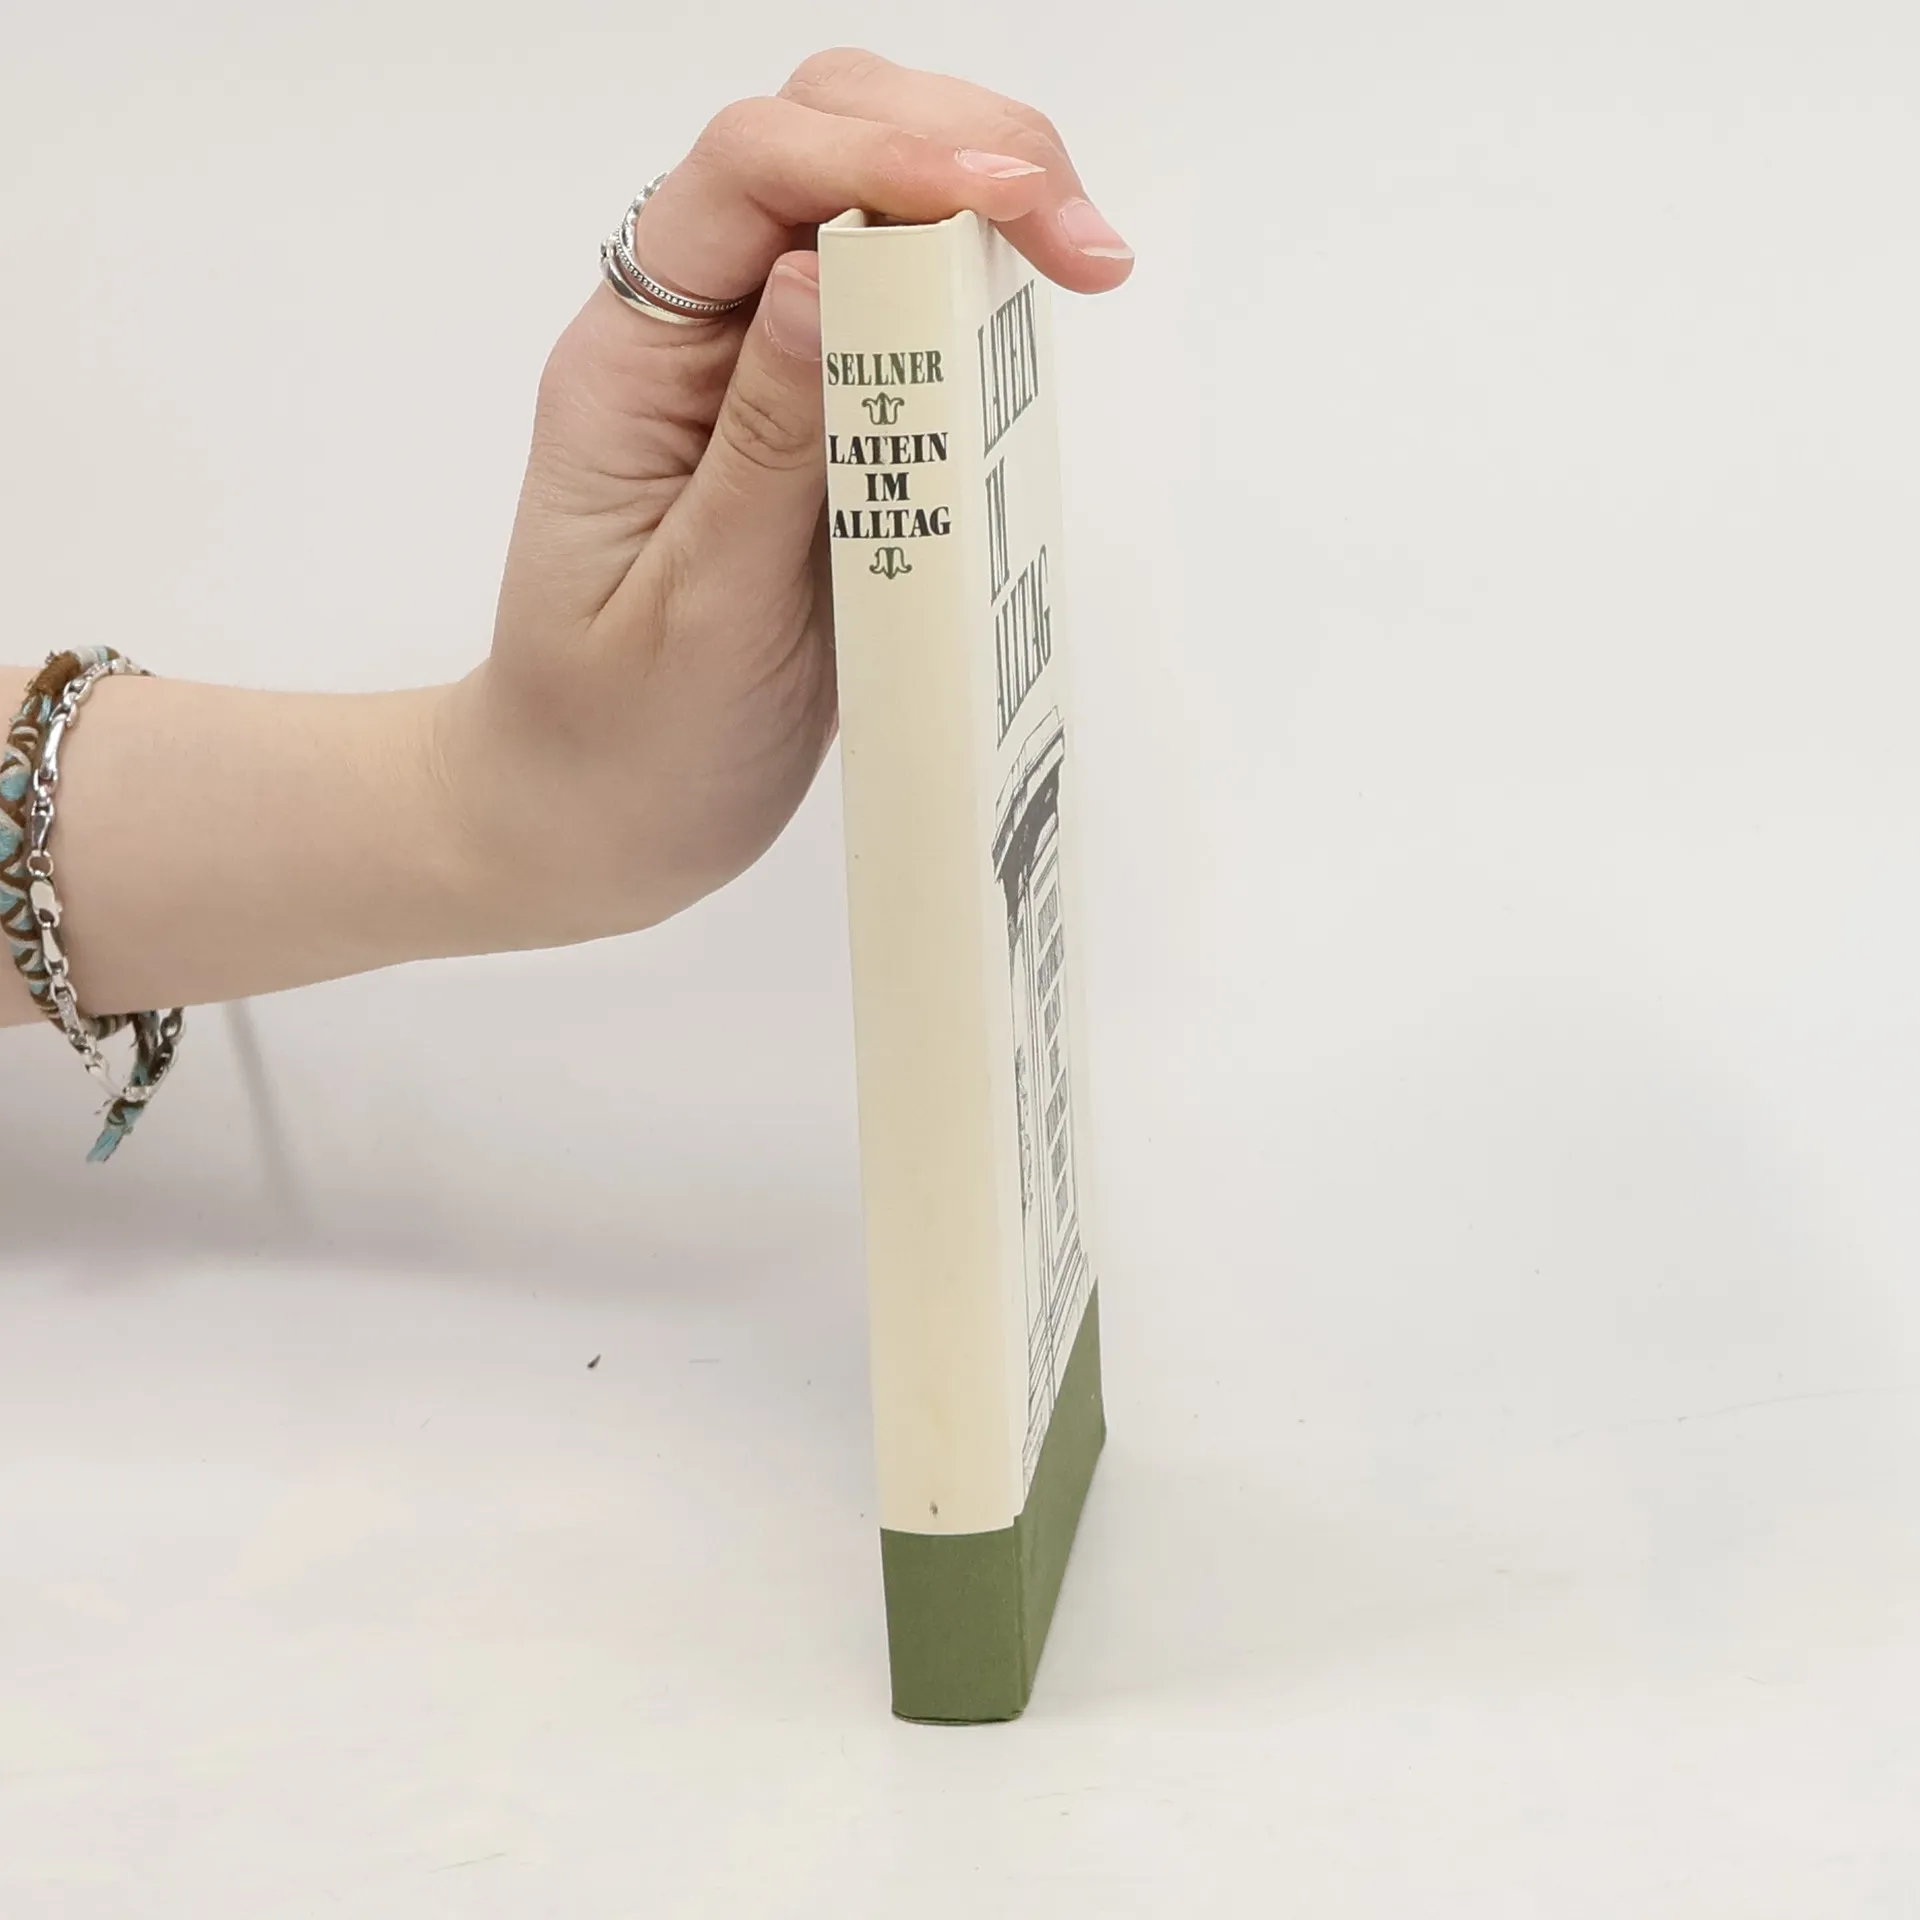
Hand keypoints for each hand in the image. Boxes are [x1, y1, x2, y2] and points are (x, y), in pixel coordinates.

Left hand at [440, 47, 1134, 947]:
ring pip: (870, 211)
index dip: (882, 156)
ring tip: (1084, 263)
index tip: (1009, 203)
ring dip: (984, 203)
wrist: (596, 821)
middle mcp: (696, 340)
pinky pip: (905, 321)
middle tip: (1081, 239)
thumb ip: (760, 449)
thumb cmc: (618, 738)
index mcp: (632, 365)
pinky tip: (1032, 324)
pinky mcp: (824, 431)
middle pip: (816, 140)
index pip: (746, 178)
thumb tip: (819, 274)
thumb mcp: (693, 613)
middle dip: (958, 146)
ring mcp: (763, 377)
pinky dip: (978, 297)